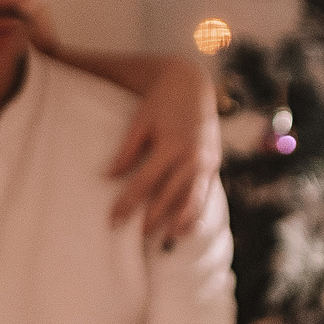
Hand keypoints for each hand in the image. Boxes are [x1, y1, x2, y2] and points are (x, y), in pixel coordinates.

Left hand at [107, 56, 220, 245]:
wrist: (192, 82)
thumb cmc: (160, 101)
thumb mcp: (140, 122)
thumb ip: (126, 151)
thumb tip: (107, 177)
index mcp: (171, 145)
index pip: (145, 183)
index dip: (127, 204)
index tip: (113, 221)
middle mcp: (193, 156)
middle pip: (170, 196)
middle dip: (153, 218)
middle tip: (136, 237)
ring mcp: (208, 161)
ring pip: (194, 200)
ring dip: (179, 222)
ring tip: (166, 240)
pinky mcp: (216, 163)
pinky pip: (206, 193)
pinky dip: (197, 211)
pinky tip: (187, 227)